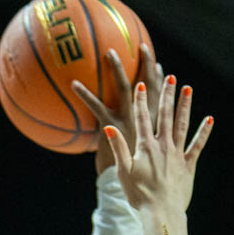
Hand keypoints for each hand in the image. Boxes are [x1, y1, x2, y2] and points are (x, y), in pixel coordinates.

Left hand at [72, 44, 163, 174]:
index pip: (160, 96)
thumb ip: (141, 143)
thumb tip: (130, 136)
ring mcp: (125, 122)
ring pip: (122, 89)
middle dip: (146, 64)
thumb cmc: (137, 179)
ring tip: (109, 51)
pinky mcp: (109, 128)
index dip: (159, 80)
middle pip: (147, 84)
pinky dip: (85, 94)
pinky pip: (96, 106)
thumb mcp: (142, 158)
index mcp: (153, 124)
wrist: (130, 190)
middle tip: (143, 44)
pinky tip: (73, 83)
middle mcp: (142, 119)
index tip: (159, 65)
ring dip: (117, 69)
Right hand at [103, 77, 212, 213]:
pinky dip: (203, 132)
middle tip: (171, 77)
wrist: (161, 212)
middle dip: (167, 95)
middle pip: (165, 115)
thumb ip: (118, 148)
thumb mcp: (123, 172)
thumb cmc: (139, 195)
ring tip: (188, 89)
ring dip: (185, 106)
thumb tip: (109, 126)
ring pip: (182, 125)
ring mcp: (177, 154)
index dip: (141, 101)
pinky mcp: (188, 165)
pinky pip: (197, 145)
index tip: (141, 84)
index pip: (142, 118)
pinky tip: (209, 119)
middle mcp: (163, 146)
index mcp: (146, 147)